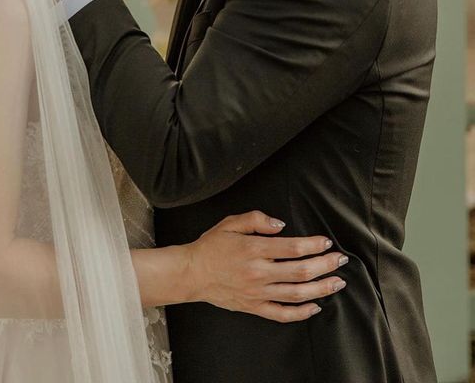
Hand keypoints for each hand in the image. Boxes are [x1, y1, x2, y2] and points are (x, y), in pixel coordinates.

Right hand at [185, 211, 347, 321]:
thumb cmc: (211, 246)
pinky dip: (301, 312)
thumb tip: (280, 225)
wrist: (192, 273)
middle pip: (300, 271)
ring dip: (321, 288)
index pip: (292, 248)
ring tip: (337, 283)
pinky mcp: (254, 307)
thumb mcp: (230, 223)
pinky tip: (315, 306)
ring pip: (296, 294)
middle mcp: (259, 272)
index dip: (313, 245)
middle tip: (340, 260)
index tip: (326, 242)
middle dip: (325, 265)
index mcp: (254, 248)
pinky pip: (282, 314)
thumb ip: (256, 219)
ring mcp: (258, 292)